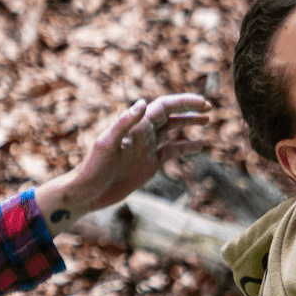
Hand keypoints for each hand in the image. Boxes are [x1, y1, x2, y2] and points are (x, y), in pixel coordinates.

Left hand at [36, 93, 209, 232]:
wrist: (86, 193)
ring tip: (207, 120)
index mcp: (135, 127)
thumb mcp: (106, 145)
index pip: (163, 107)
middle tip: (209, 108)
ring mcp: (147, 149)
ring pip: (173, 131)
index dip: (183, 102)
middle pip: (170, 115)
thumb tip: (142, 103)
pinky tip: (199, 146)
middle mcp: (143, 134)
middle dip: (189, 109)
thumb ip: (123, 123)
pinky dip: (186, 147)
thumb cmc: (92, 169)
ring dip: (189, 123)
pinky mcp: (150, 164)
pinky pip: (172, 151)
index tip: (202, 103)